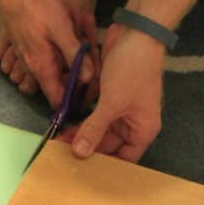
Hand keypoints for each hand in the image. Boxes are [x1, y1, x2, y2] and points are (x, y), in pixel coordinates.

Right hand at [0, 0, 93, 106]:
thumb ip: (75, 55)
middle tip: (89, 57)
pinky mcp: (24, 48)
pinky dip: (56, 55)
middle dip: (73, 78)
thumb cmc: (37, 6)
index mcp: (42, 68)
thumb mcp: (62, 29)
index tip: (89, 87)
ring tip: (80, 42)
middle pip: (55, 87)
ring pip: (49, 73)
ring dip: (66, 64)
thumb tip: (89, 79)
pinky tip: (67, 37)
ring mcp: (26, 58)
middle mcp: (31, 68)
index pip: (57, 101)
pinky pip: (42, 61)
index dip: (74, 99)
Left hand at [66, 25, 164, 162]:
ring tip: (60, 138)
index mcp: (143, 130)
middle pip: (109, 145)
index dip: (105, 165)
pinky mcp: (110, 96)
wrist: (136, 34)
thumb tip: (80, 153)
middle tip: (62, 152)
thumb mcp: (112, 103)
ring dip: (83, 133)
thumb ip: (94, 129)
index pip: (125, 159)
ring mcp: (121, 109)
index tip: (82, 169)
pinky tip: (66, 123)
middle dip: (88, 148)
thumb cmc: (133, 71)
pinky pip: (95, 114)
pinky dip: (83, 118)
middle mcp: (133, 123)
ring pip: (99, 129)